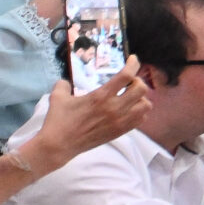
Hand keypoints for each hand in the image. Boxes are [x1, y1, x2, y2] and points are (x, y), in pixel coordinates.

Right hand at [10, 66, 148, 175]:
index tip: (133, 59)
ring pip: (146, 105)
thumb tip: (65, 82)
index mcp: (101, 96)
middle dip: (137, 81)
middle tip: (128, 83)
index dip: (133, 64)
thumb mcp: (57, 97)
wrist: (59, 146)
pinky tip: (129, 110)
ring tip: (130, 97)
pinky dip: (139, 112)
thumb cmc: (58, 120)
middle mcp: (114, 107)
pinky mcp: (121, 132)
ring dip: (141, 98)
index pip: (126, 75)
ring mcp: (120, 121)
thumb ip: (63, 85)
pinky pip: (141, 119)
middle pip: (141, 89)